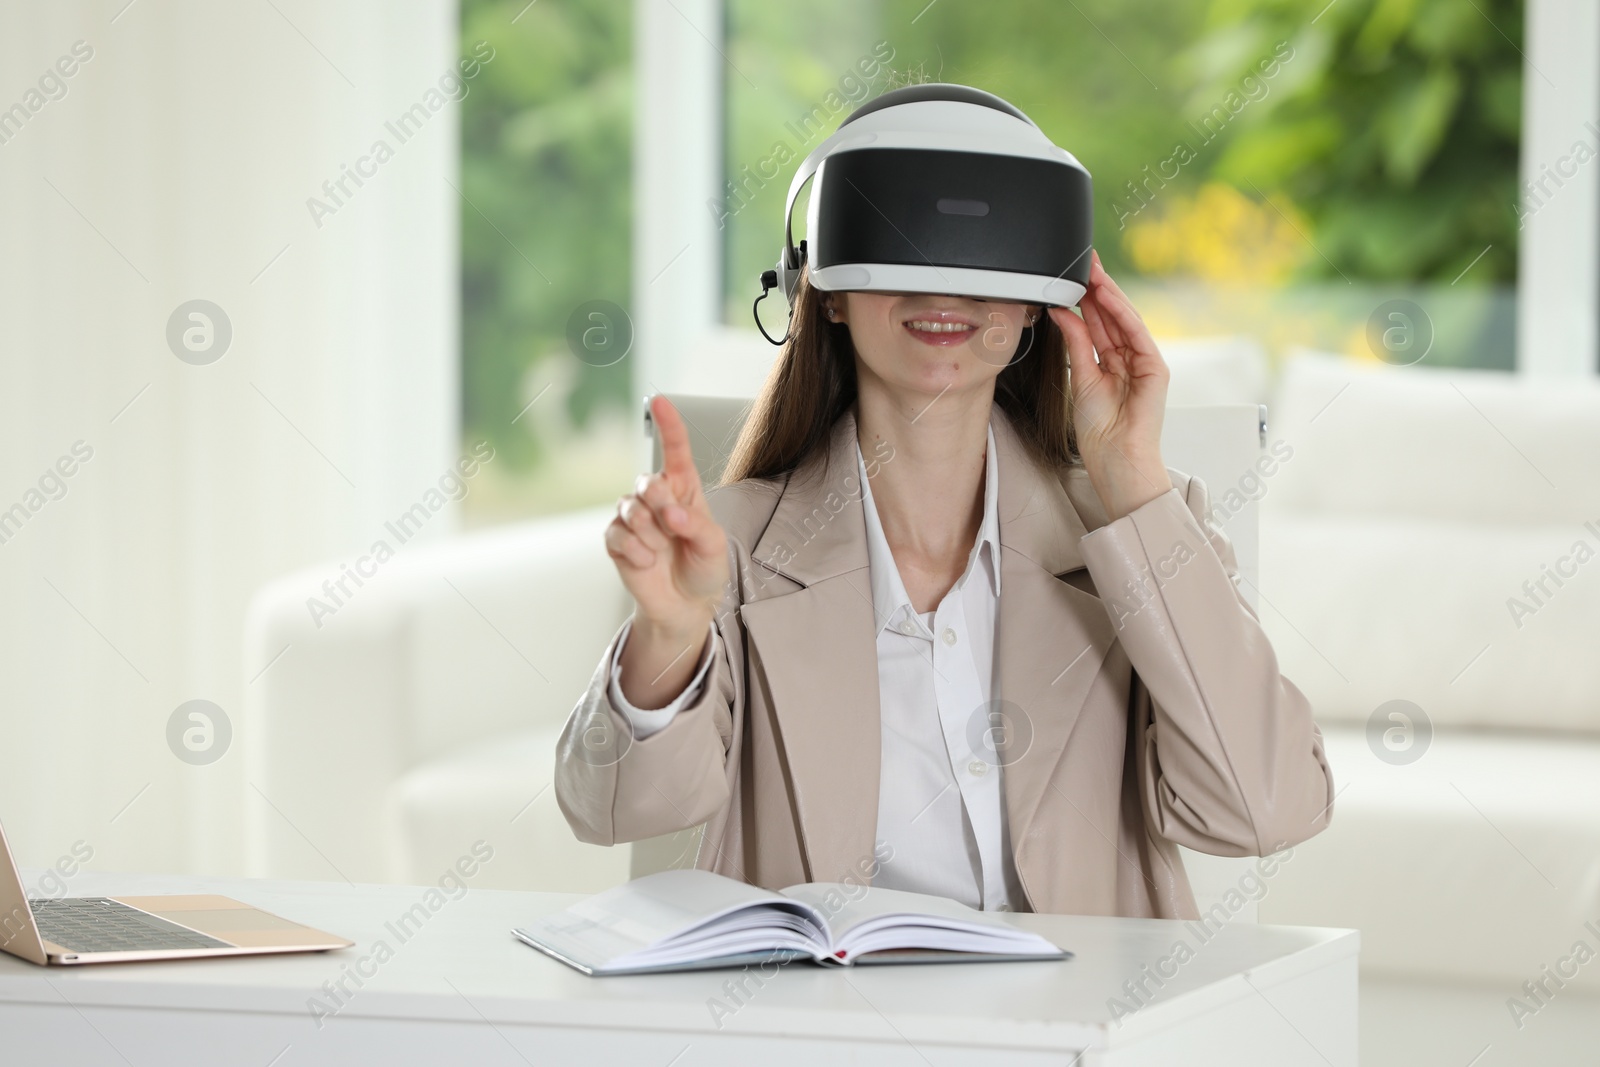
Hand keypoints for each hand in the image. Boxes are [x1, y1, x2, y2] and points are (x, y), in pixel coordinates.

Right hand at [605, 396, 729, 706]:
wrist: (686, 604)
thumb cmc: (704, 568)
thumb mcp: (714, 545)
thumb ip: (697, 526)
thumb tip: (672, 515)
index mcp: (683, 488)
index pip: (674, 451)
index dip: (668, 425)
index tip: (659, 401)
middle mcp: (656, 497)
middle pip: (648, 481)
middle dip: (662, 504)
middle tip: (676, 526)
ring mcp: (633, 518)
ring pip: (629, 508)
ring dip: (650, 533)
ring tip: (661, 550)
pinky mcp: (617, 540)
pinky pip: (618, 536)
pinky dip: (636, 552)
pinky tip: (646, 561)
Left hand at [1050, 250, 1173, 520]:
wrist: (1117, 461)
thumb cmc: (1100, 432)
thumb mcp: (1080, 378)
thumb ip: (1075, 343)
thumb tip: (1062, 313)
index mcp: (1111, 362)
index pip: (1098, 322)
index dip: (1085, 297)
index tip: (1070, 275)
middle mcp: (1129, 358)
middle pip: (1112, 315)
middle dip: (1097, 287)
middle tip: (1082, 261)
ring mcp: (1144, 362)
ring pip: (1124, 319)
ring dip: (1109, 294)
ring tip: (1092, 271)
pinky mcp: (1155, 368)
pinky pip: (1137, 334)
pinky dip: (1122, 314)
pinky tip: (1108, 297)